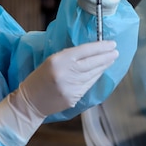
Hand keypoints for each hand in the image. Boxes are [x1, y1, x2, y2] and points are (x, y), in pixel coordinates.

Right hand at [0, 41, 118, 145]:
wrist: (30, 102)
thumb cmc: (38, 78)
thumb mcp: (50, 61)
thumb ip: (69, 57)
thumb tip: (89, 52)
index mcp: (58, 60)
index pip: (84, 51)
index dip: (100, 47)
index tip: (111, 43)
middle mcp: (66, 73)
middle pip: (92, 62)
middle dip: (106, 56)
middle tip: (116, 51)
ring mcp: (71, 87)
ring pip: (93, 74)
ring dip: (103, 66)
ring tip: (111, 60)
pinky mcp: (74, 97)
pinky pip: (88, 85)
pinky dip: (96, 77)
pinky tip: (100, 72)